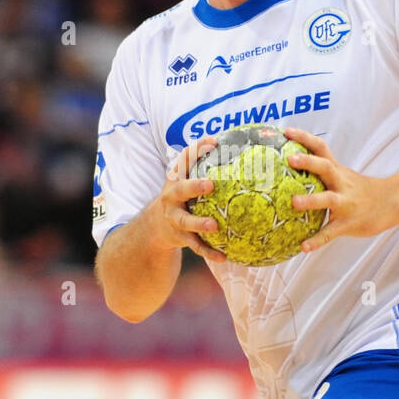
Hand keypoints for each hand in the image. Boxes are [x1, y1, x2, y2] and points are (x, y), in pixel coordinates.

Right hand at [148, 136, 226, 263]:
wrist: (155, 226)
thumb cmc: (182, 198)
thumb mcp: (186, 180)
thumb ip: (205, 167)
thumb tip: (243, 149)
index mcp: (176, 179)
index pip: (184, 159)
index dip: (197, 148)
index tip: (214, 141)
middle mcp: (171, 197)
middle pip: (180, 189)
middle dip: (193, 186)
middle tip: (210, 184)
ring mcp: (174, 218)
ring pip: (186, 221)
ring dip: (199, 223)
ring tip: (214, 225)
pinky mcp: (180, 237)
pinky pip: (196, 245)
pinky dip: (208, 252)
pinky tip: (224, 256)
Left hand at [282, 128, 395, 252]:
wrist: (392, 203)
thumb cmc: (361, 190)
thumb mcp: (343, 175)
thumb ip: (322, 172)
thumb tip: (292, 165)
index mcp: (337, 170)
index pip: (320, 148)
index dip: (304, 138)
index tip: (286, 131)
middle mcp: (341, 183)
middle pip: (325, 167)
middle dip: (308, 162)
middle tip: (289, 158)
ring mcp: (346, 203)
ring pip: (328, 199)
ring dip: (311, 200)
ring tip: (294, 203)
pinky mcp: (348, 223)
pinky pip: (331, 233)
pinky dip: (317, 241)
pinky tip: (303, 247)